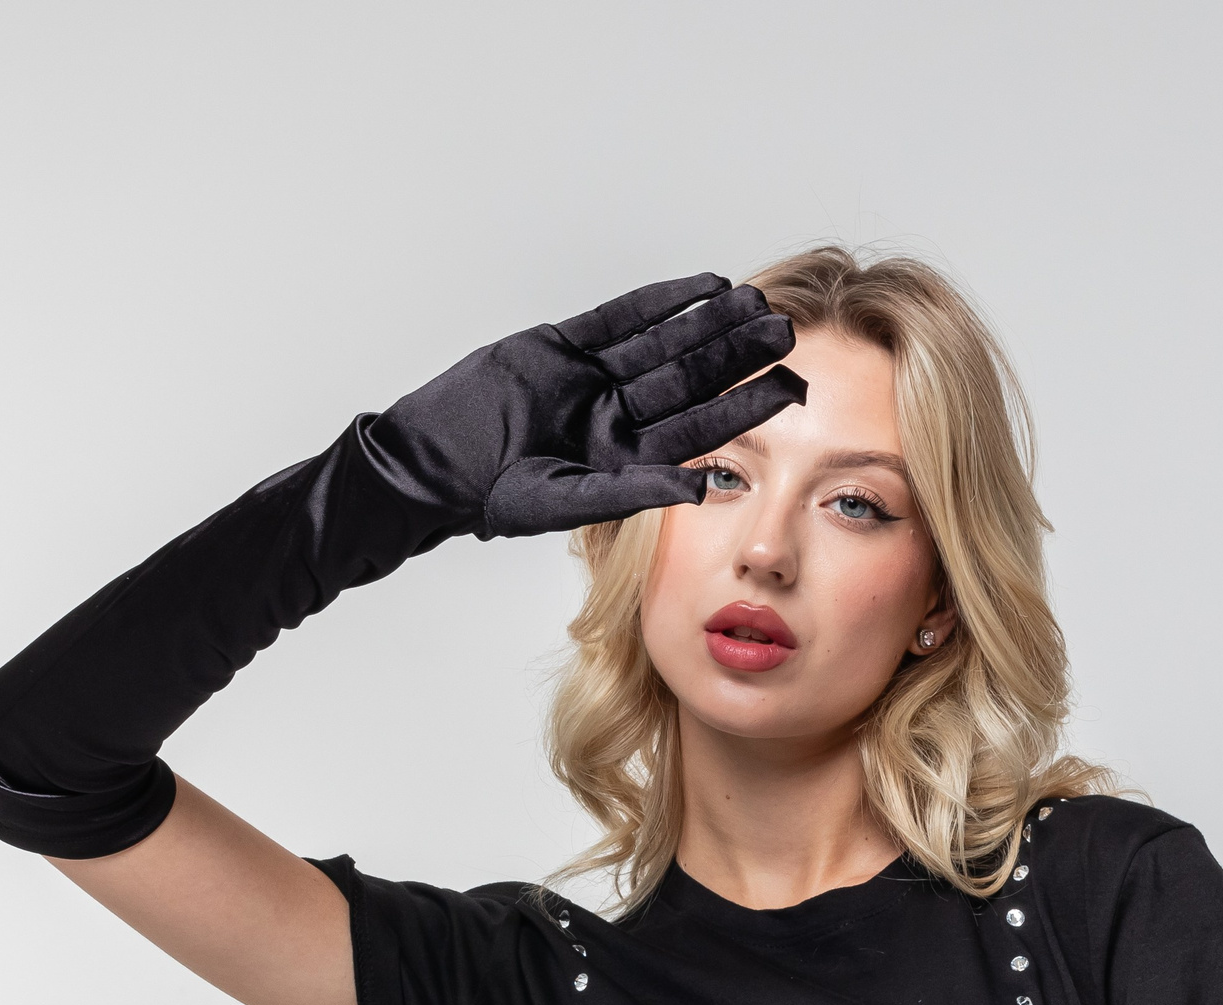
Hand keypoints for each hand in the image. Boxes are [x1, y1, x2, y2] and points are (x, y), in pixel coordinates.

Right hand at [368, 272, 804, 539]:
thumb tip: (700, 489)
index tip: (791, 390)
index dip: (746, 407)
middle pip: (693, 380)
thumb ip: (634, 491)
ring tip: (758, 302)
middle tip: (787, 334)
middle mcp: (618, 418)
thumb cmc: (490, 495)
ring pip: (666, 343)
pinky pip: (624, 317)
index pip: (701, 429)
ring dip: (711, 323)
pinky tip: (706, 287)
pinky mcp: (565, 343)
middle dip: (738, 356)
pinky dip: (664, 301)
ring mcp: (594, 378)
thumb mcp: (568, 499)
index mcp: (627, 461)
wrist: (431, 462)